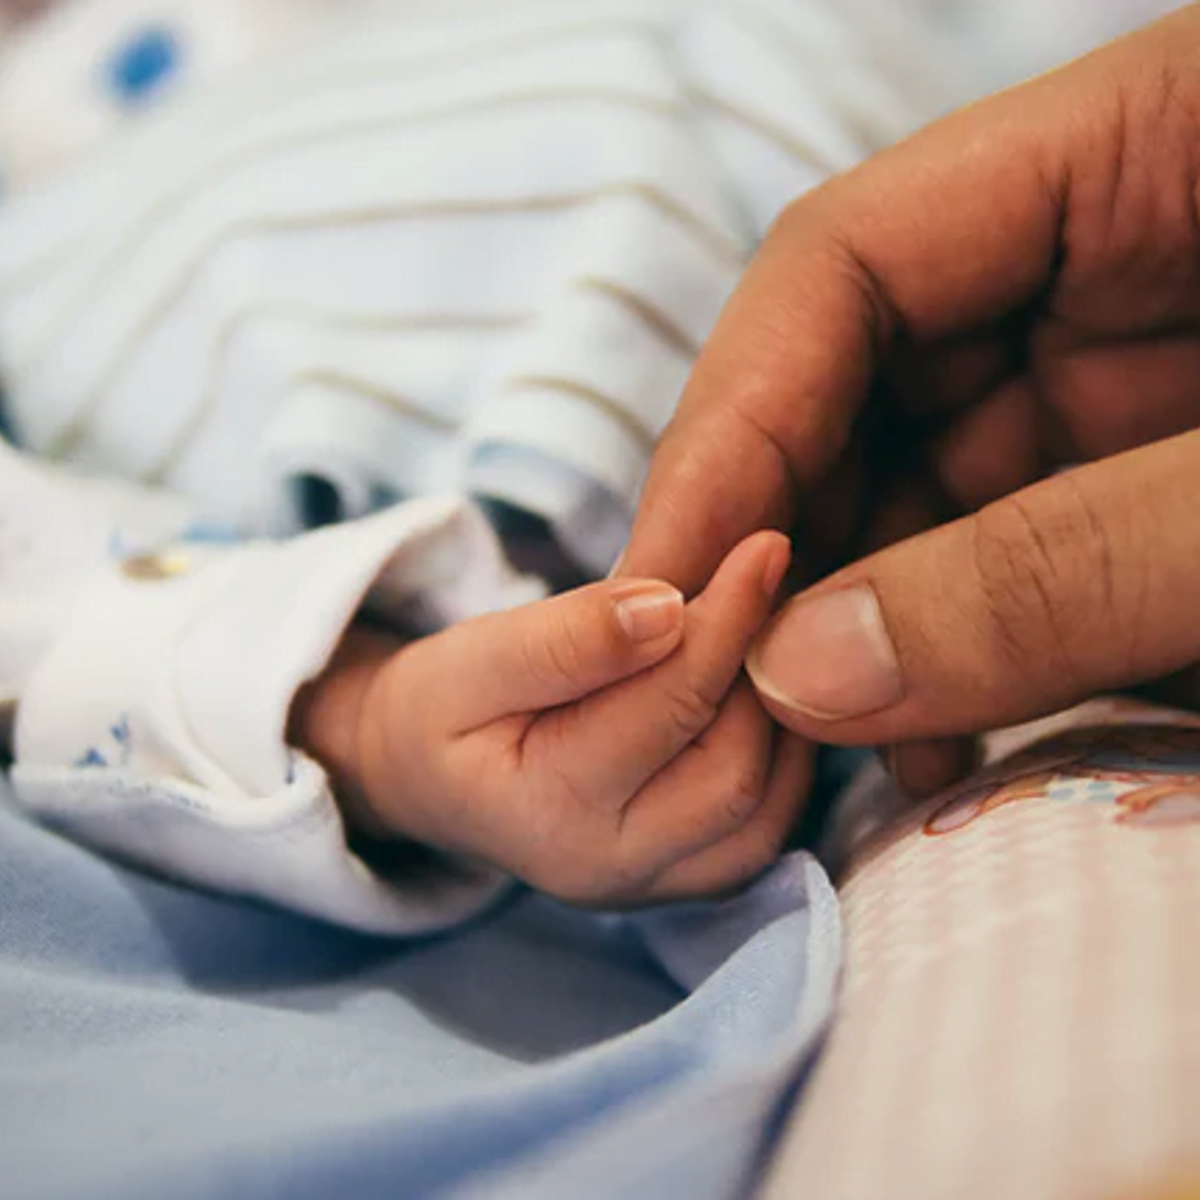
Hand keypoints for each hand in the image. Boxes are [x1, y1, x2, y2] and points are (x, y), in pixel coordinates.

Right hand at [291, 532, 807, 905]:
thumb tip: (669, 608)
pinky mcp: (679, 882)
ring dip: (780, 718)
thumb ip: (566, 637)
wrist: (428, 775)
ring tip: (761, 638)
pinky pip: (762, 833)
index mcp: (549, 810)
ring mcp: (649, 887)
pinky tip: (759, 697)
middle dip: (759, 671)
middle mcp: (609, 869)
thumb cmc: (444, 708)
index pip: (671, 704)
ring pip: (763, 807)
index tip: (764, 546)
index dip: (728, 618)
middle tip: (764, 590)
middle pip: (733, 769)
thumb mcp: (475, 657)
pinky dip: (781, 762)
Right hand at [619, 5, 1199, 793]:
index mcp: (1154, 145)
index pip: (845, 259)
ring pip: (926, 481)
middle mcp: (1110, 250)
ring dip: (861, 620)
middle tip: (736, 694)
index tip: (671, 579)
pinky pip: (1011, 543)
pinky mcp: (1151, 466)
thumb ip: (1062, 571)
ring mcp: (1131, 364)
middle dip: (788, 544)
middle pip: (863, 381)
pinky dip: (955, 643)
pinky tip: (925, 736)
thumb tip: (805, 669)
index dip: (732, 423)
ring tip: (828, 746)